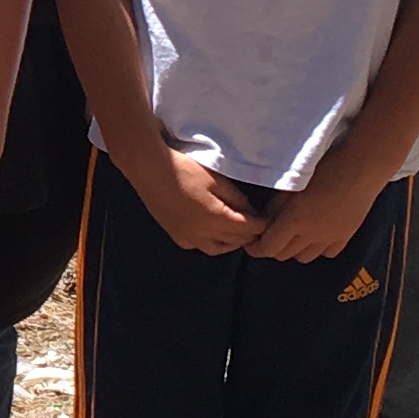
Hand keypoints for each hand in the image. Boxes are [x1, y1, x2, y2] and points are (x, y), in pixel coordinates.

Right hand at [144, 151, 263, 255]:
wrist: (149, 169)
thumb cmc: (184, 169)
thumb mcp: (216, 178)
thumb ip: (235, 197)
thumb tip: (249, 210)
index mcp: (216, 218)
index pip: (248, 228)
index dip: (261, 224)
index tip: (269, 219)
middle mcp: (203, 233)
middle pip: (235, 241)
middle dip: (249, 234)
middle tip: (257, 224)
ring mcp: (187, 236)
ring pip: (217, 249)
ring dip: (231, 242)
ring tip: (237, 230)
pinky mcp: (175, 234)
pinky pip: (198, 246)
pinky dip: (210, 243)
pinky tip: (211, 232)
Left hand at [247, 166, 381, 262]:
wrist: (361, 166)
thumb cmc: (324, 167)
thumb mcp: (292, 184)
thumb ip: (276, 206)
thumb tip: (264, 221)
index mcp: (294, 220)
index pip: (268, 248)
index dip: (256, 248)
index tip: (251, 243)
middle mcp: (311, 234)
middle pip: (284, 255)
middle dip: (272, 248)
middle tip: (269, 236)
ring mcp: (330, 238)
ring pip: (304, 257)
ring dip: (294, 250)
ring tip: (292, 235)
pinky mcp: (346, 236)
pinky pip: (327, 253)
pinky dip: (317, 249)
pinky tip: (316, 235)